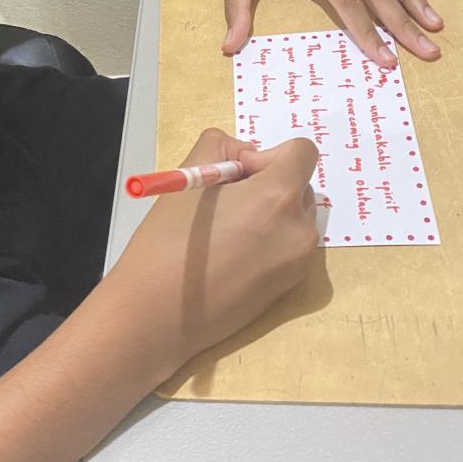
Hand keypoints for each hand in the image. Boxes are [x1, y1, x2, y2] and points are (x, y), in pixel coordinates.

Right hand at [109, 128, 318, 386]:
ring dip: (269, 211)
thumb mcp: (189, 174)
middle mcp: (300, 230)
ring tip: (226, 232)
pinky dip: (269, 240)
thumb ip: (223, 148)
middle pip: (299, 184)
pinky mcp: (291, 288)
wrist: (160, 314)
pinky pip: (289, 245)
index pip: (303, 152)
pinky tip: (231, 257)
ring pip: (294, 215)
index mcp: (278, 197)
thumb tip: (246, 157)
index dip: (268, 154)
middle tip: (225, 202)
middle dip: (268, 183)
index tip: (237, 174)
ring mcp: (300, 263)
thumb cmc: (169, 240)